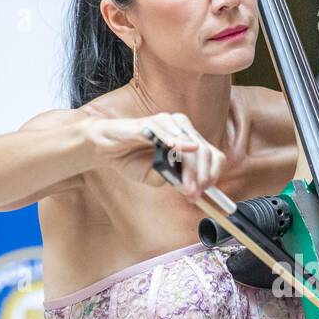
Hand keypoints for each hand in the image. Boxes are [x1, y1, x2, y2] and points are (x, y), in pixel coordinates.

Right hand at [88, 112, 225, 203]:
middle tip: (193, 195)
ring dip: (189, 168)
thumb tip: (186, 185)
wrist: (105, 149)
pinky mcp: (147, 123)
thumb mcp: (154, 177)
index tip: (205, 193)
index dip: (212, 174)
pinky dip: (172, 140)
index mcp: (187, 140)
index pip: (211, 154)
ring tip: (186, 187)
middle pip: (203, 151)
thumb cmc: (132, 160)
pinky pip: (163, 129)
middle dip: (200, 176)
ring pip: (187, 143)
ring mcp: (166, 124)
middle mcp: (181, 129)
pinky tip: (177, 150)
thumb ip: (171, 179)